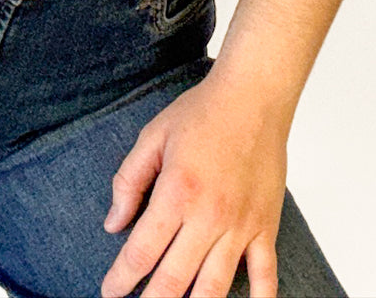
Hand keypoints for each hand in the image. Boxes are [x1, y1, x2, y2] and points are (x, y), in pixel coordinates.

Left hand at [99, 69, 287, 297]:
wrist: (253, 97)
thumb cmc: (203, 113)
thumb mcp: (152, 136)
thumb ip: (129, 181)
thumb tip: (113, 223)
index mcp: (177, 192)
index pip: (142, 250)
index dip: (122, 278)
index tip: (110, 291)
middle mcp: (208, 216)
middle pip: (174, 279)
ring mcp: (240, 226)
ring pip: (214, 287)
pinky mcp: (265, 226)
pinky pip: (265, 275)